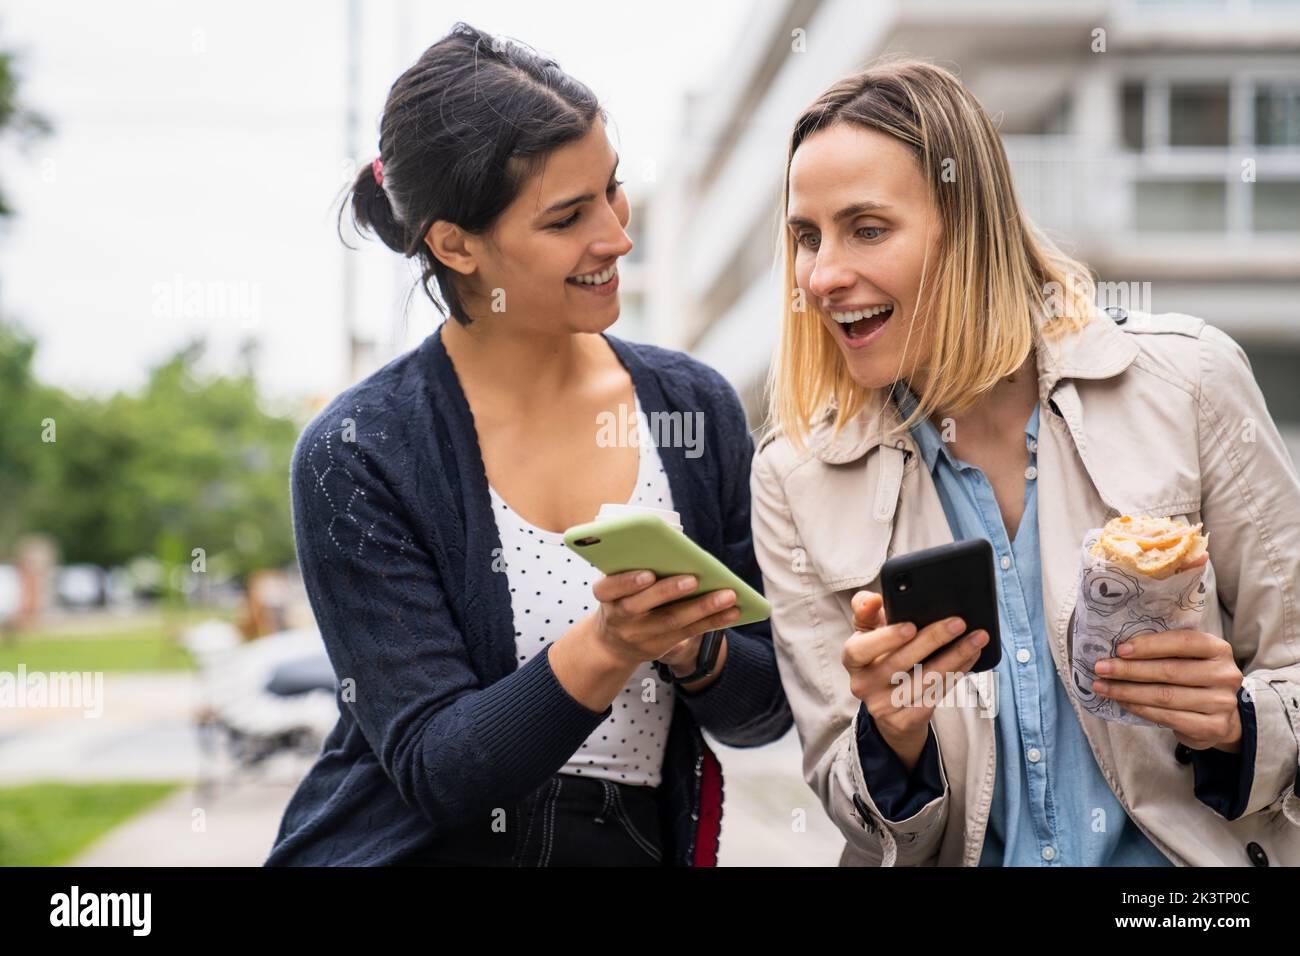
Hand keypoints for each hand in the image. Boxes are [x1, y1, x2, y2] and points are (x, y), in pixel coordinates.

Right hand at [589, 570, 738, 668]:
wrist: (612, 642)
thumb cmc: (622, 597)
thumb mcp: (616, 583)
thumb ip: (633, 566)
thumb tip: (674, 548)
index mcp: (605, 595)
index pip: (608, 588)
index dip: (627, 582)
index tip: (648, 574)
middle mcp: (619, 617)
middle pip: (643, 605)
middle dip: (669, 591)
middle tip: (694, 579)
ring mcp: (639, 635)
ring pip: (672, 621)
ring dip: (702, 608)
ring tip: (728, 595)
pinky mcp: (659, 647)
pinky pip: (688, 632)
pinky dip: (711, 621)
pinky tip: (731, 611)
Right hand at [844, 590, 988, 771]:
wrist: (888, 708)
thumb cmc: (881, 657)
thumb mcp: (868, 633)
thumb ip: (866, 610)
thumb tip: (874, 599)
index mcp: (853, 659)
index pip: (861, 649)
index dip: (886, 638)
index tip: (911, 626)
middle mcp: (863, 684)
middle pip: (900, 662)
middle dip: (932, 640)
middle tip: (958, 623)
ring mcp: (884, 706)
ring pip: (924, 680)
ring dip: (955, 657)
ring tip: (977, 638)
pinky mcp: (906, 720)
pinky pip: (937, 696)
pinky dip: (957, 674)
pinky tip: (971, 657)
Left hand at [1091, 628, 1243, 752]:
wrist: (1219, 715)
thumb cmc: (1192, 677)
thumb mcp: (1187, 657)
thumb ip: (1163, 649)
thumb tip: (1118, 649)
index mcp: (1218, 648)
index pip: (1182, 642)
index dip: (1149, 645)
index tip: (1119, 649)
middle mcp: (1225, 675)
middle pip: (1170, 671)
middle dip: (1129, 670)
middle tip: (1100, 668)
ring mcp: (1222, 703)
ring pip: (1165, 696)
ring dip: (1127, 691)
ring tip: (1102, 686)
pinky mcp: (1213, 727)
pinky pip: (1168, 717)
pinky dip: (1140, 709)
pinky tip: (1122, 702)